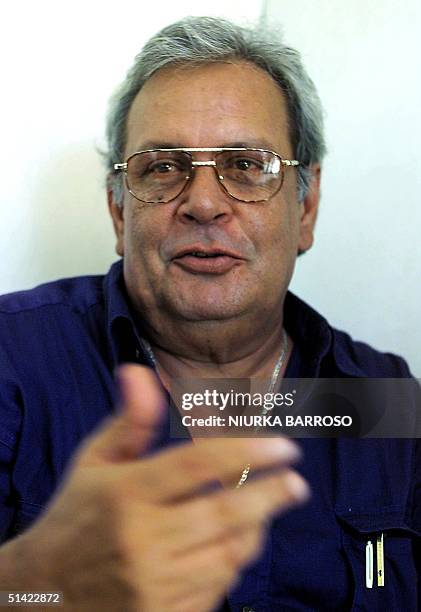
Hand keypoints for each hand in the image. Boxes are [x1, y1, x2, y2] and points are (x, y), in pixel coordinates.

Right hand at [10, 365, 308, 611]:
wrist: (46, 592)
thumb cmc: (77, 516)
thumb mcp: (95, 462)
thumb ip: (130, 420)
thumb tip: (139, 371)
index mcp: (125, 494)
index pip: (197, 465)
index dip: (247, 451)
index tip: (284, 446)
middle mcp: (142, 541)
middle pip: (225, 514)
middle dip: (271, 494)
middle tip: (297, 480)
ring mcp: (155, 586)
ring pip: (229, 554)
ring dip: (257, 527)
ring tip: (267, 507)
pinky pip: (218, 587)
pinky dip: (234, 560)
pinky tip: (235, 542)